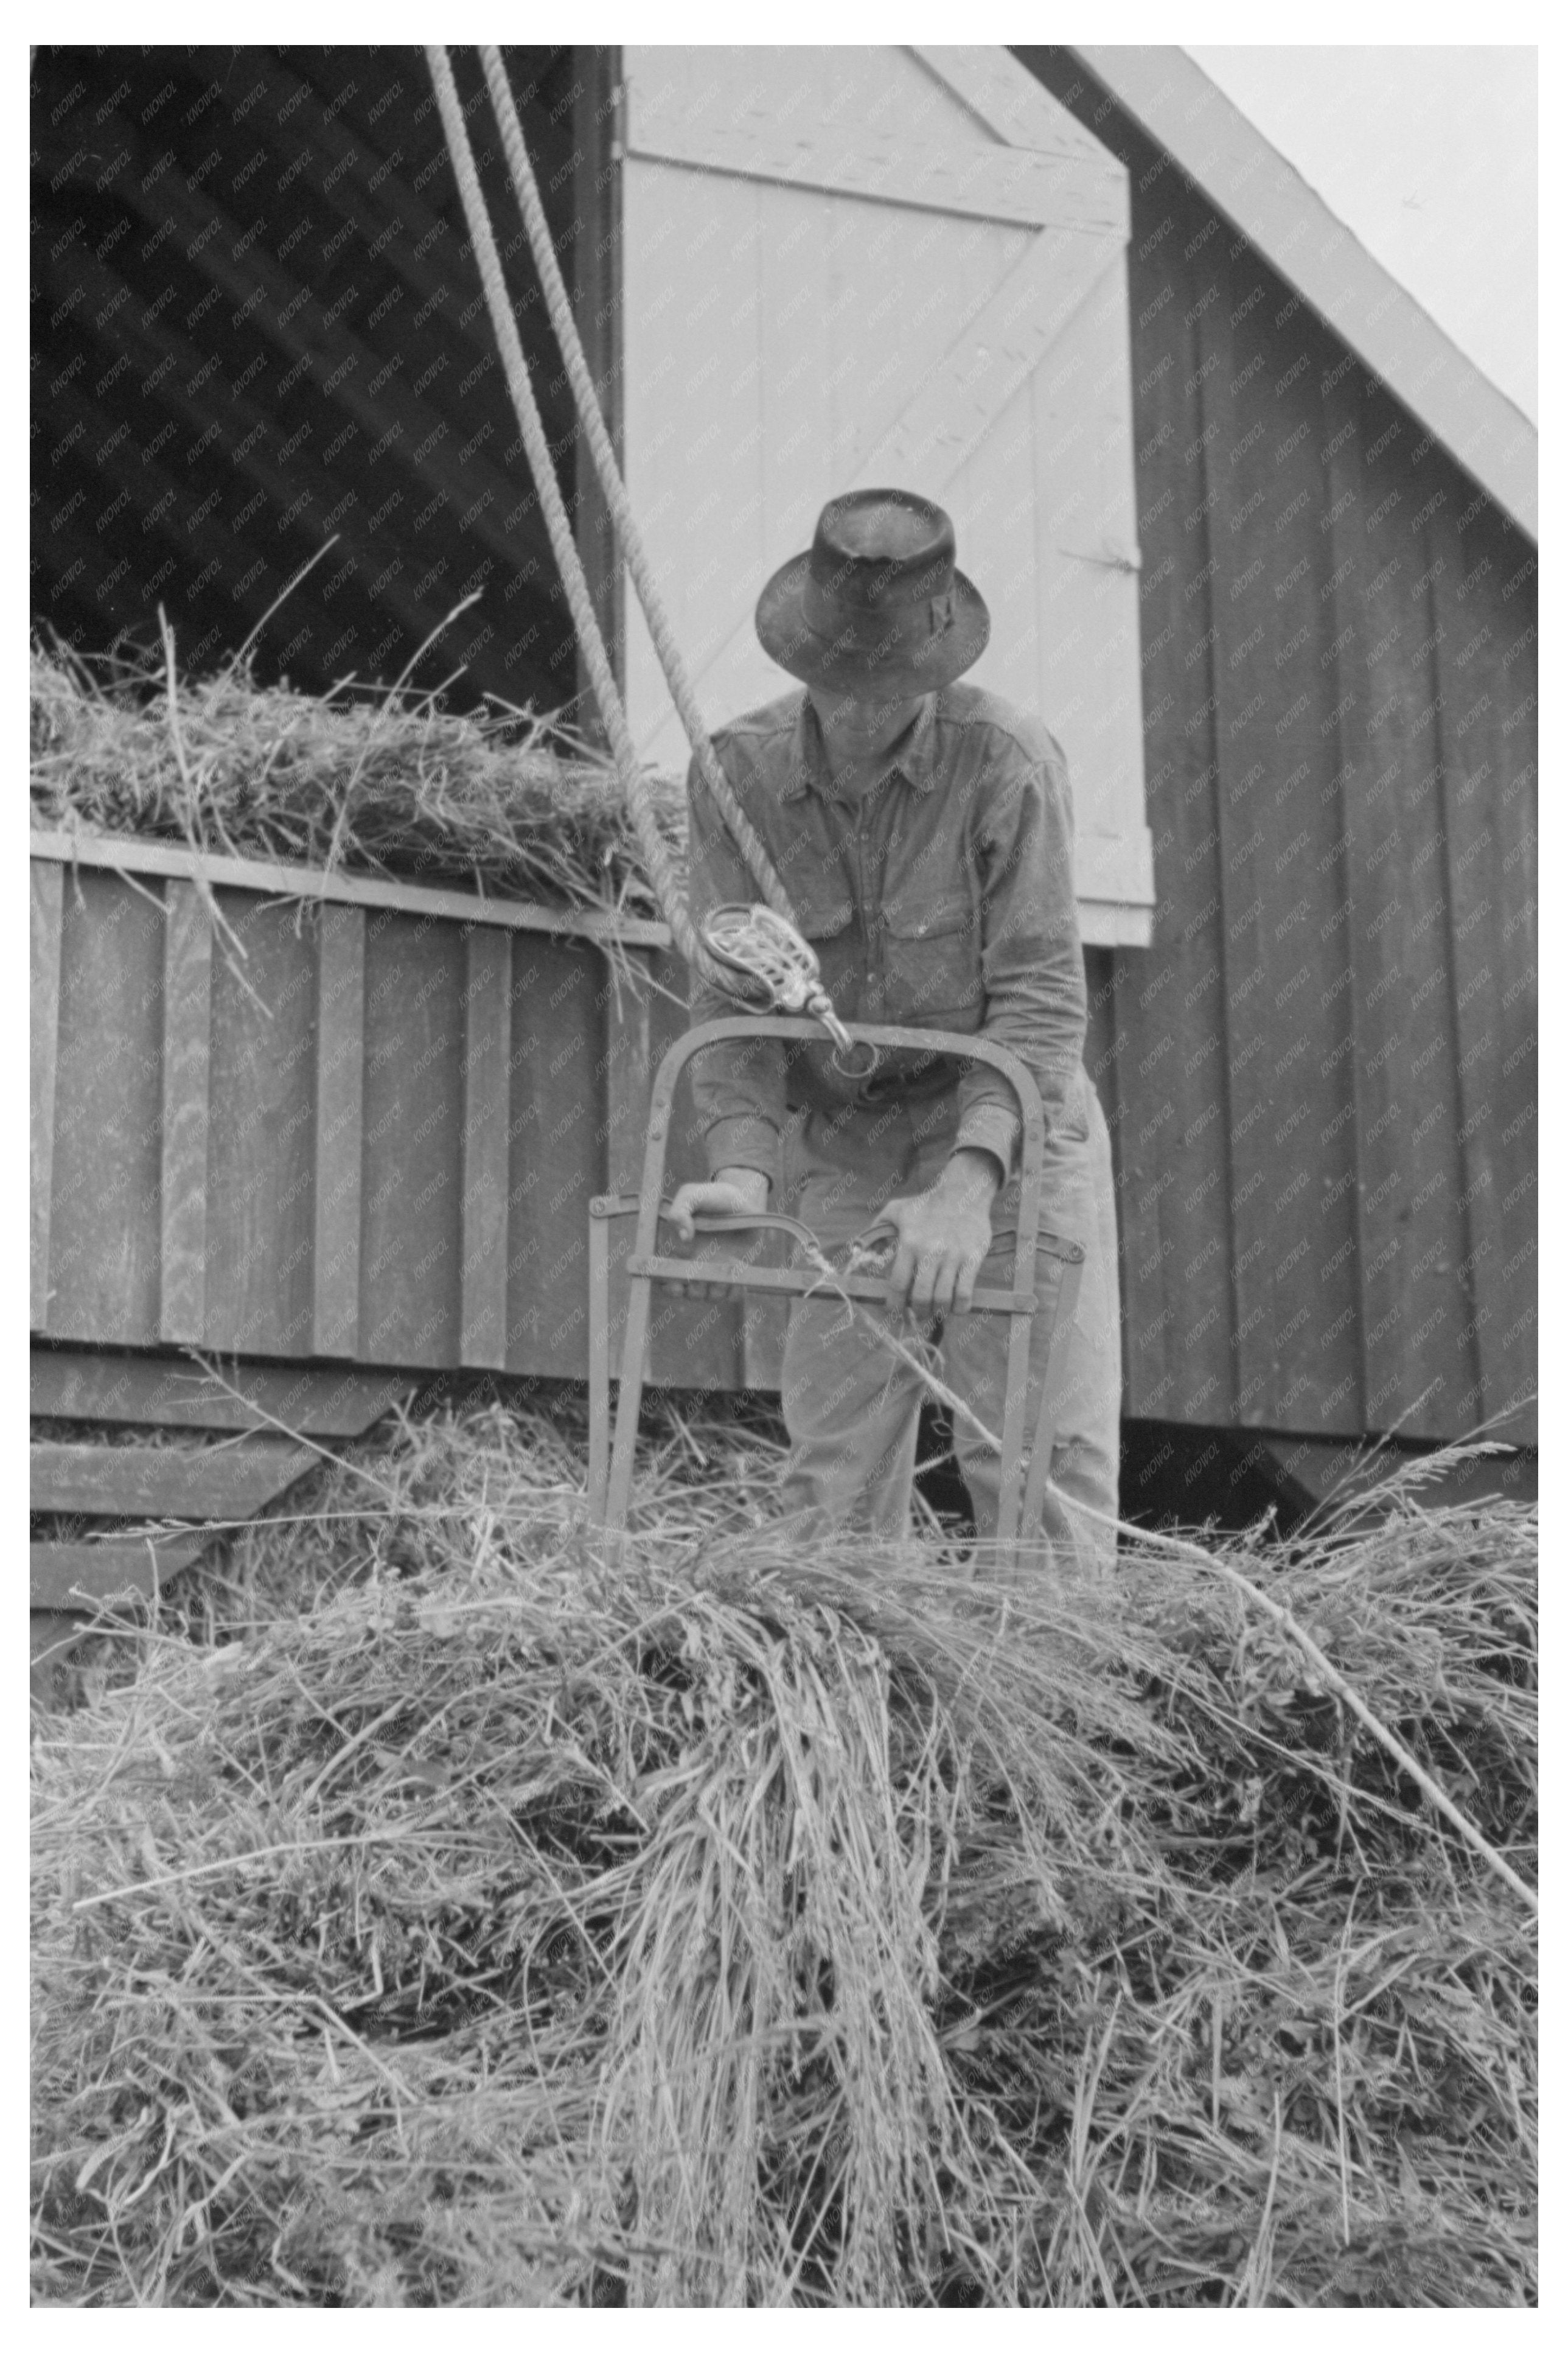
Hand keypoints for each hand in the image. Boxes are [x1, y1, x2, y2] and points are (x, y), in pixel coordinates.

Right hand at [665, 1169, 768, 1300]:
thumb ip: (680, 1210)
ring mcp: (716, 1271)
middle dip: (696, 1290)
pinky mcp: (735, 1275)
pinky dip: (735, 1290)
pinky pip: (733, 1294)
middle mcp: (696, 1265)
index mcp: (680, 1251)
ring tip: (726, 1268)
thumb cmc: (714, 1196)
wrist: (744, 1199)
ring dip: (717, 1288)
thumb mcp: (693, 1194)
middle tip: (704, 1278)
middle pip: (690, 1293)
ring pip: (711, 1296)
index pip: (667, 1278)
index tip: (677, 1285)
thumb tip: (683, 1237)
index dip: (670, 1287)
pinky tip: (738, 1273)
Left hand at [880, 1150, 999, 1320]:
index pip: (897, 1284)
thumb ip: (876, 1229)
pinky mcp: (973, 1259)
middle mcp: (930, 1252)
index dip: (895, 1304)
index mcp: (909, 1243)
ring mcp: (953, 1257)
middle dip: (917, 1312)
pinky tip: (956, 1307)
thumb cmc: (927, 1204)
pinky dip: (959, 1307)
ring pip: (943, 1299)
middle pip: (920, 1297)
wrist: (963, 1192)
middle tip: (917, 1314)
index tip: (895, 1311)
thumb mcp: (896, 1210)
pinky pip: (965, 1293)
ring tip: (936, 1311)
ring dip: (937, 1311)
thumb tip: (859, 1249)